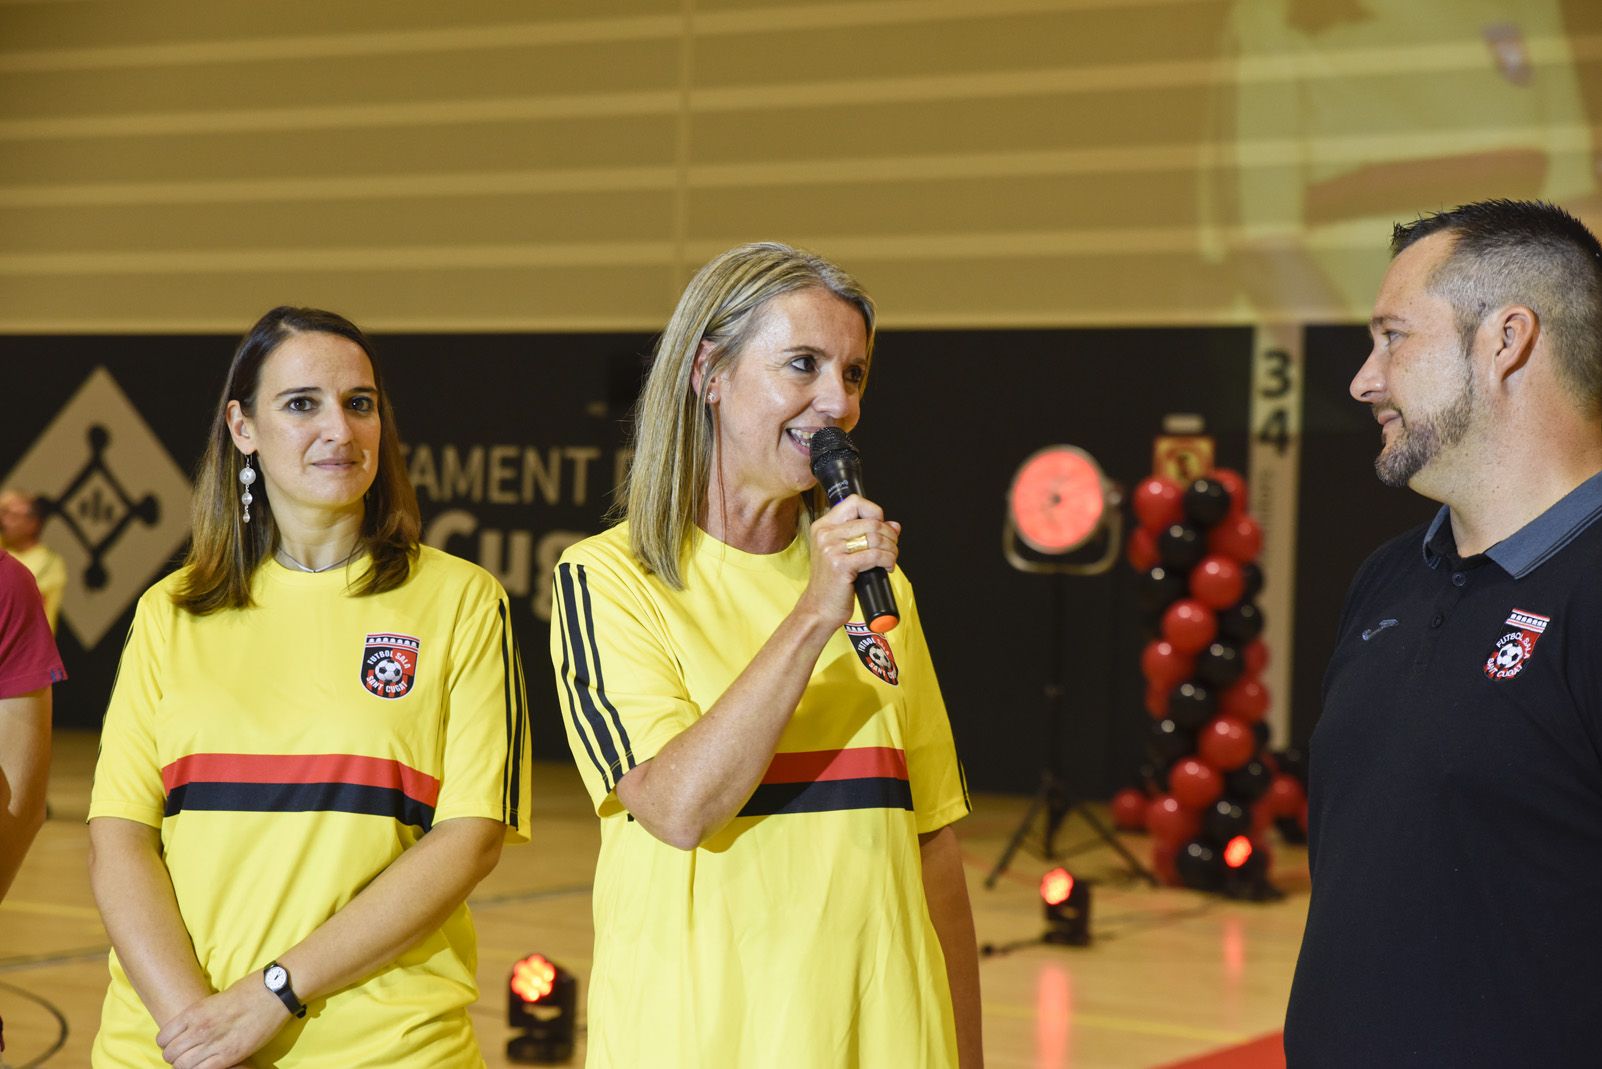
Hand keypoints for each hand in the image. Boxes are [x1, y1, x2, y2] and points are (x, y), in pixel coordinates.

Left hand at [156, 971, 288, 1068]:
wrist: (274, 992)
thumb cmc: (248, 990)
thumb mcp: (215, 999)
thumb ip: (199, 1016)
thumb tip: (190, 1030)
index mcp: (194, 1012)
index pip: (163, 1038)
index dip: (167, 1043)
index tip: (176, 1043)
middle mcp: (199, 1029)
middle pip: (171, 1054)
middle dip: (175, 1056)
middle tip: (186, 1054)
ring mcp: (214, 1043)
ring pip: (182, 1066)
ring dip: (186, 1065)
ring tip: (197, 1061)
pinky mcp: (230, 1055)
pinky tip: (208, 1064)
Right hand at [798, 494, 899, 629]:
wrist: (819, 608)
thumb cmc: (831, 583)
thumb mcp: (843, 554)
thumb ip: (865, 535)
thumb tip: (893, 525)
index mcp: (823, 527)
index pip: (854, 502)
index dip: (874, 511)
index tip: (881, 526)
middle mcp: (825, 534)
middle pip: (871, 521)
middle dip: (889, 535)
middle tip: (892, 548)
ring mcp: (831, 549)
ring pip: (875, 537)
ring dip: (891, 548)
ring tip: (891, 559)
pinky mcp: (841, 565)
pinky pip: (875, 555)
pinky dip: (888, 560)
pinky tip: (887, 567)